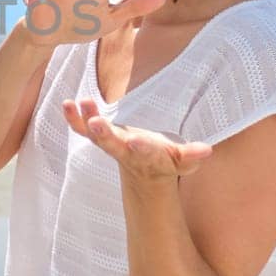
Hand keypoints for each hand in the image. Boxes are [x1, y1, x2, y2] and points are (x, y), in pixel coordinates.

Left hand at [62, 97, 211, 186]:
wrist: (145, 172)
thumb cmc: (167, 161)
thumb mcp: (183, 161)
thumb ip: (192, 156)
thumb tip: (207, 150)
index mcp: (149, 158)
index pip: (146, 154)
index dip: (143, 148)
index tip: (137, 142)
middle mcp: (126, 152)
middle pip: (114, 146)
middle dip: (105, 135)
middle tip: (96, 124)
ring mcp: (111, 145)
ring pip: (96, 137)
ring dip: (86, 122)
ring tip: (79, 104)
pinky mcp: (100, 137)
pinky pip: (82, 129)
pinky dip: (74, 118)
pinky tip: (68, 103)